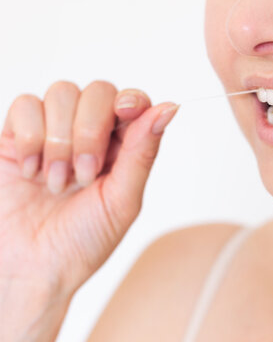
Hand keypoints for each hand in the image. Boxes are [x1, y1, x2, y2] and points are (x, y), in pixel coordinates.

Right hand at [0, 80, 178, 299]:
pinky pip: (24, 104)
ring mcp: (53, 132)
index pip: (133, 102)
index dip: (132, 100)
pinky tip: (31, 172)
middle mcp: (90, 135)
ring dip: (60, 140)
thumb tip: (169, 108)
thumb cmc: (82, 242)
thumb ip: (143, 152)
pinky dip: (30, 138)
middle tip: (84, 176)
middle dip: (91, 131)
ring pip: (62, 92)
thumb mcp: (122, 201)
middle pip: (98, 91)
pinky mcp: (15, 136)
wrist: (30, 269)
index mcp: (123, 149)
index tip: (126, 112)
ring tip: (56, 183)